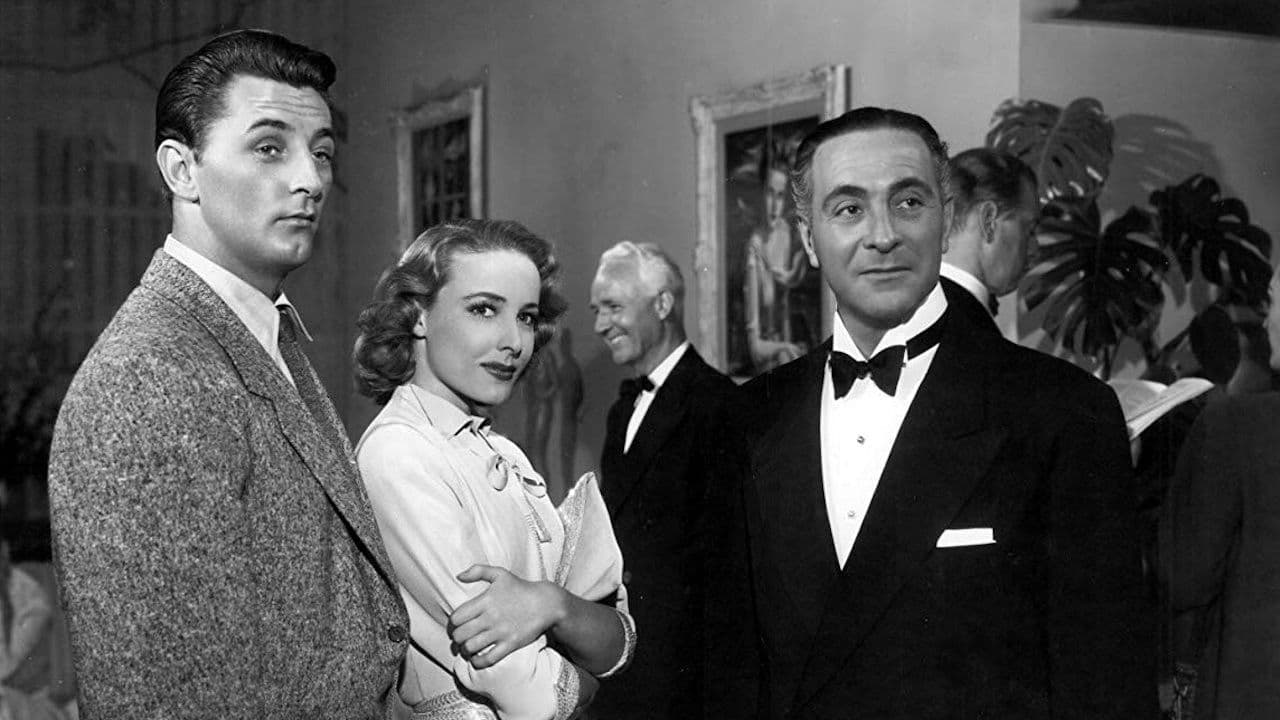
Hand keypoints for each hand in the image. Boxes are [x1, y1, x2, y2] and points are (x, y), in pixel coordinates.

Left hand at [449, 564, 563, 668]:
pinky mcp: (510, 644)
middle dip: (456, 638)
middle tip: (460, 638)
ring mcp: (500, 632)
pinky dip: (478, 662)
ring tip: (468, 647)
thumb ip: (478, 571)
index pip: (456, 618)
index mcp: (485, 601)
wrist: (546, 603)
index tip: (457, 625)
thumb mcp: (500, 574)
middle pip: (460, 635)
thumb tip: (458, 576)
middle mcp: (491, 617)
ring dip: (465, 650)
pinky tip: (477, 658)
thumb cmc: (521, 588)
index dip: (453, 623)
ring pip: (470, 648)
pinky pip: (488, 659)